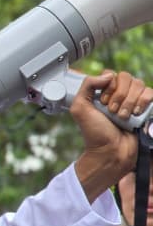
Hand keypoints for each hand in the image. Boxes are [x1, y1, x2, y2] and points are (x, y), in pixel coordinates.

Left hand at [71, 70, 152, 198]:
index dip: (109, 87)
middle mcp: (119, 94)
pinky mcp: (146, 108)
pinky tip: (136, 114)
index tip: (103, 103)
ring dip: (130, 102)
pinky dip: (143, 102)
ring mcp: (133, 100)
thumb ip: (86, 85)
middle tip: (113, 112)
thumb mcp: (80, 108)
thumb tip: (108, 74)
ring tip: (123, 117)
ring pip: (139, 85)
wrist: (112, 151)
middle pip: (126, 78)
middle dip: (119, 96)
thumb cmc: (95, 133)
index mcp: (103, 92)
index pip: (112, 75)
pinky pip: (150, 93)